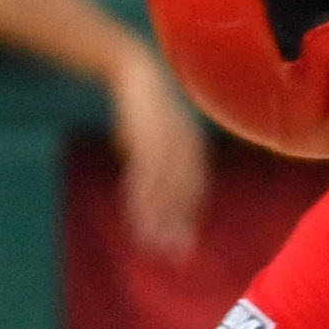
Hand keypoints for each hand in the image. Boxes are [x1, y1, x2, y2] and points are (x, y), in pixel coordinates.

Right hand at [109, 53, 209, 260]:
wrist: (133, 74)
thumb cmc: (143, 116)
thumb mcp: (154, 145)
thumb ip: (158, 176)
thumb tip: (154, 208)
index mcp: (194, 149)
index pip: (195, 191)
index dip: (187, 220)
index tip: (179, 250)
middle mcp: (188, 143)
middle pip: (184, 190)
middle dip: (175, 224)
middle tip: (165, 254)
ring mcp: (169, 134)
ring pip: (165, 181)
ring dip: (157, 212)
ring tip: (146, 238)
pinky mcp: (148, 127)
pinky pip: (146, 163)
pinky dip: (141, 186)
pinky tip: (133, 205)